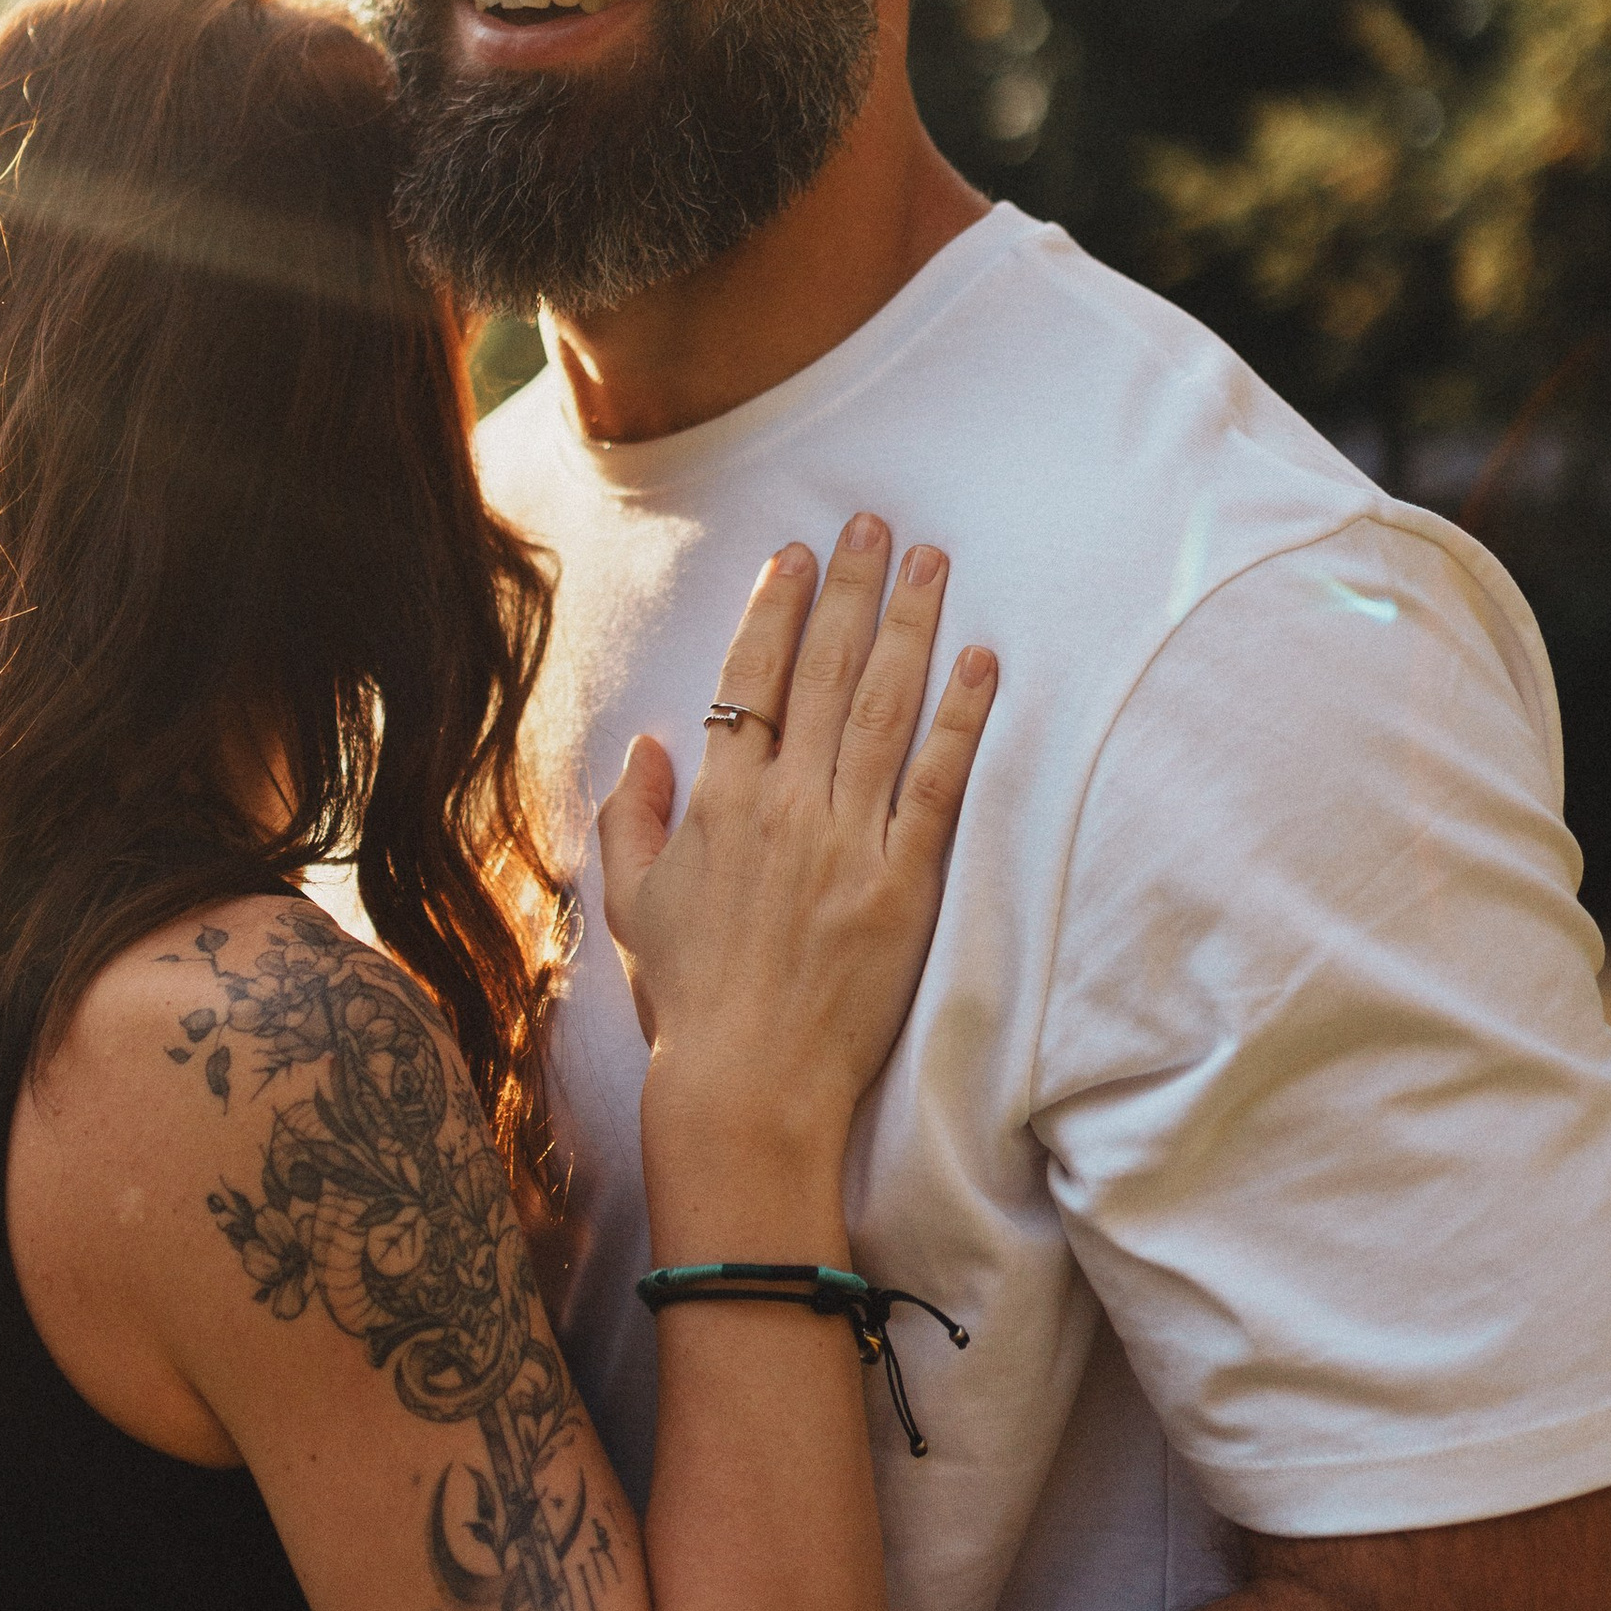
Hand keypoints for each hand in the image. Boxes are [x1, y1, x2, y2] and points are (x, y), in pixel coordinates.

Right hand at [600, 514, 994, 1133]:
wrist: (745, 1086)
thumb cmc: (687, 999)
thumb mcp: (629, 903)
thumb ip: (630, 815)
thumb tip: (648, 743)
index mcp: (719, 805)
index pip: (750, 682)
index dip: (775, 611)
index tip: (796, 555)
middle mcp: (785, 807)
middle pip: (825, 673)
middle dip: (850, 590)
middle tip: (873, 524)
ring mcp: (848, 841)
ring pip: (884, 709)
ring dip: (909, 626)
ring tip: (930, 562)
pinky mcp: (904, 883)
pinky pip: (938, 783)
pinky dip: (961, 718)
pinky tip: (981, 662)